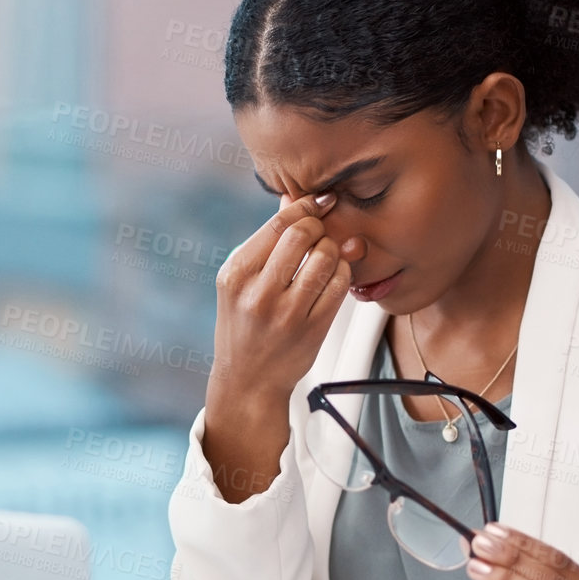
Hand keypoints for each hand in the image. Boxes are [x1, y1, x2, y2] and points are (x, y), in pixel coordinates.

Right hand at [209, 192, 350, 406]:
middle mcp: (258, 293)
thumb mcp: (241, 281)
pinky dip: (342, 273)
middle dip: (319, 227)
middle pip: (304, 234)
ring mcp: (286, 313)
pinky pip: (339, 285)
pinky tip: (333, 277)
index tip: (319, 202)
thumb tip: (292, 198)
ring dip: (333, 250)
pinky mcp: (311, 330)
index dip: (306, 206)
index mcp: (236, 274)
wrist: (248, 380)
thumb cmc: (244, 325)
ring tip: (325, 257)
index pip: (279, 224)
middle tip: (320, 234)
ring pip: (326, 257)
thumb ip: (267, 240)